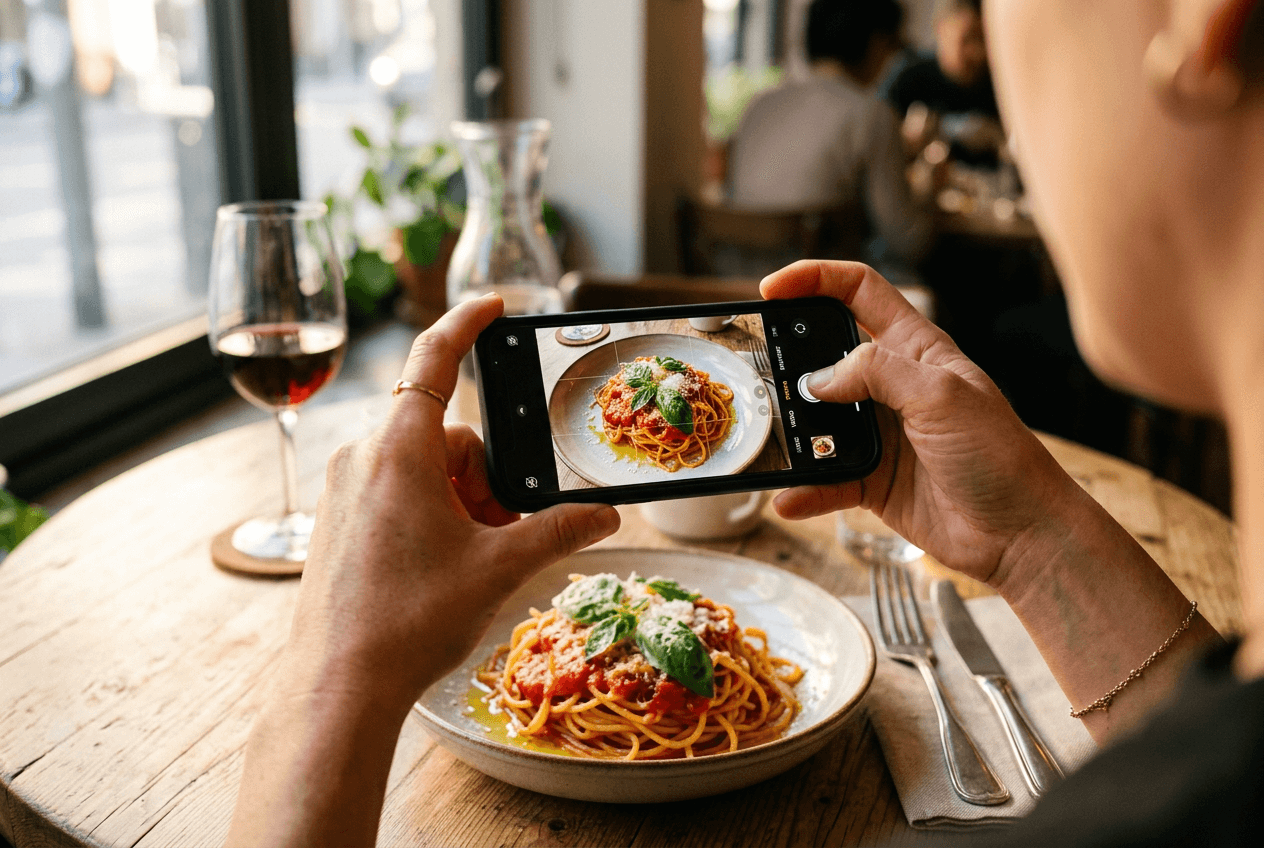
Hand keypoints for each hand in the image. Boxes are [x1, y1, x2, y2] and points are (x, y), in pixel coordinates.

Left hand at [281, 294, 620, 710]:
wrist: (339, 687)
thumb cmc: (410, 621)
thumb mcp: (499, 568)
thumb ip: (558, 531)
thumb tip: (605, 515)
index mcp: (400, 450)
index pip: (435, 359)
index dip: (466, 324)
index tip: (491, 306)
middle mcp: (363, 457)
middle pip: (447, 435)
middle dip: (485, 476)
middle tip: (499, 532)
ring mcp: (345, 490)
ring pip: (422, 467)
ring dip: (460, 500)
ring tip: (470, 559)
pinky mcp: (337, 520)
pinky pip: (394, 492)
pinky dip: (429, 514)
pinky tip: (440, 566)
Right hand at [762, 261, 1079, 588]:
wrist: (1020, 533)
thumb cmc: (999, 455)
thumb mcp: (940, 395)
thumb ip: (876, 373)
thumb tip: (818, 379)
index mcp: (915, 350)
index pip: (859, 292)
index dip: (815, 280)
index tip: (772, 289)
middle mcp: (893, 387)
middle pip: (826, 357)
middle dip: (790, 361)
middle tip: (761, 373)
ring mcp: (880, 434)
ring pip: (817, 422)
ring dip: (794, 432)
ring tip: (774, 439)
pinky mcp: (872, 480)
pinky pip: (825, 480)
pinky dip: (805, 490)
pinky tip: (790, 498)